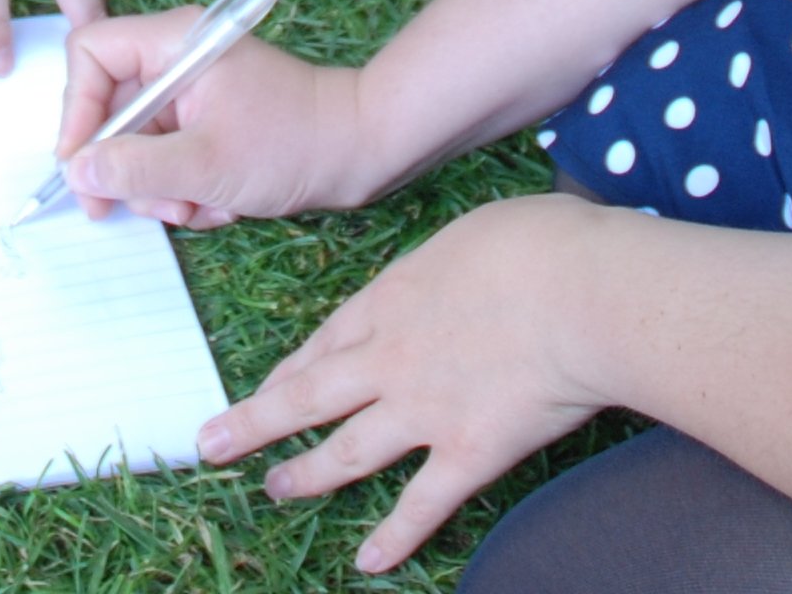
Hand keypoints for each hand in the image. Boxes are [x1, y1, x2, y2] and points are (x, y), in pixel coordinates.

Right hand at [53, 14, 371, 228]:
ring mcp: (192, 93)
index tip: (81, 164)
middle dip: (126, 167)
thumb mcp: (205, 165)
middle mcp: (177, 60)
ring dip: (160, 188)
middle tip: (142, 207)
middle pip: (110, 108)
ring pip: (138, 143)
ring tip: (197, 207)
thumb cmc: (292, 144)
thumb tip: (76, 172)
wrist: (363, 152)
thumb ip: (134, 168)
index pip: (91, 54)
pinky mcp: (207, 123)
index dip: (76, 109)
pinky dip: (185, 189)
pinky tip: (219, 205)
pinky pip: (169, 158)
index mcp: (174, 41)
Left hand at [200, 194, 618, 573]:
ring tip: (274, 491)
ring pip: (345, 452)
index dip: (288, 368)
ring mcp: (423, 411)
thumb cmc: (540, 244)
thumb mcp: (477, 231)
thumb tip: (471, 265)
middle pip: (307, 395)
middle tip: (213, 443)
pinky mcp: (468, 454)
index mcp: (392, 298)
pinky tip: (368, 560)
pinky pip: (421, 505)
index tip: (263, 385)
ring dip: (306, 475)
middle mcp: (390, 358)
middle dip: (255, 422)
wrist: (578, 291)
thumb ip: (456, 262)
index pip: (324, 341)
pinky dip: (393, 536)